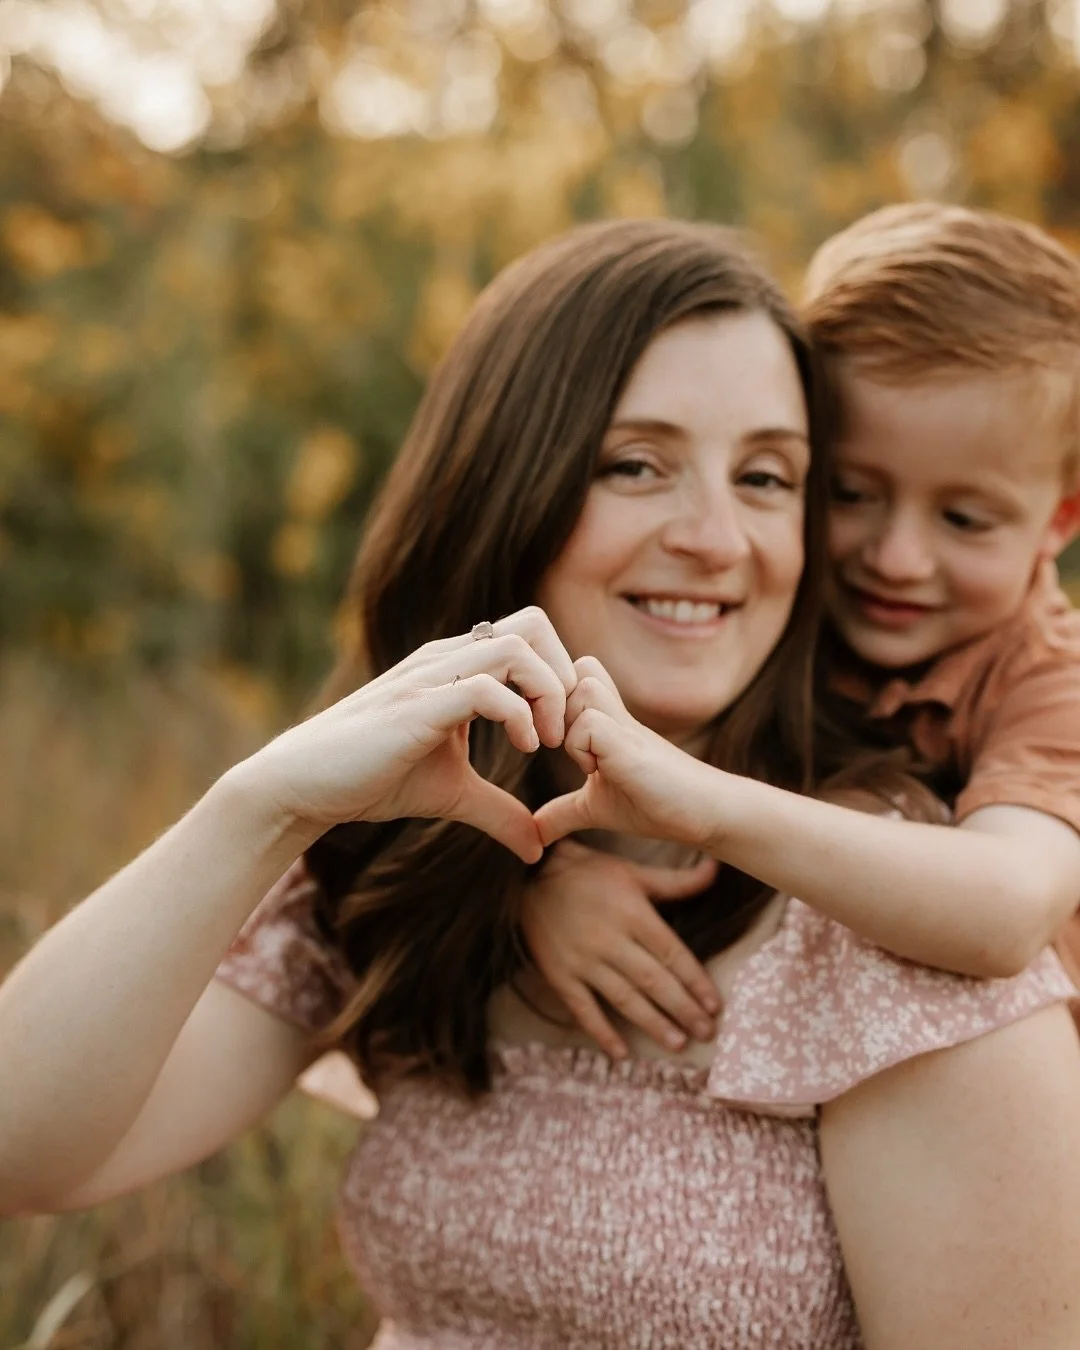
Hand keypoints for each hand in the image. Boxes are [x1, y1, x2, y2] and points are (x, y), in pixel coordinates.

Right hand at [245, 607, 576, 862]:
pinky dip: (518, 714)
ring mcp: (431, 677)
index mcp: (458, 666)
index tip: (564, 732)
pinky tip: (522, 747)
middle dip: (564, 674)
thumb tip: (538, 847)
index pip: (530, 636)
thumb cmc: (372, 779)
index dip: (561, 677)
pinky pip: (484, 687)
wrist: (305, 785)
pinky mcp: (417, 705)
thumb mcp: (453, 794)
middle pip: (533, 624)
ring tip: (544, 742)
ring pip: (516, 647)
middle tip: (563, 730)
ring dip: (548, 692)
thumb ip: (499, 812)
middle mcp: (448, 659)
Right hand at [521, 840, 720, 1059]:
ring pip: (624, 998)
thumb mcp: (633, 872)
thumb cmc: (589, 873)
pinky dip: (602, 1032)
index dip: (695, 980)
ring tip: (677, 1044)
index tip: (715, 1005)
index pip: (671, 953)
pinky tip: (621, 1053)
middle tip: (706, 1033)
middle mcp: (609, 940)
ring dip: (652, 1023)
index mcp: (632, 914)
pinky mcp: (560, 975)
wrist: (529, 877)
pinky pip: (583, 1009)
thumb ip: (677, 880)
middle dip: (682, 1009)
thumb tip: (716, 866)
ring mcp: (583, 961)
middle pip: (653, 980)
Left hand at [533, 657, 724, 851]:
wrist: (705, 813)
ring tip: (585, 761)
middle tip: (560, 745)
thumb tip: (534, 832)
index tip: (550, 731)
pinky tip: (598, 772)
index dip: (555, 694)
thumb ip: (564, 812)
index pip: (576, 673)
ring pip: (580, 688)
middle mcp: (615, 714)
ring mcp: (624, 726)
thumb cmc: (656, 804)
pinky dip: (581, 749)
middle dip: (556, 704)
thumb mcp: (597, 807)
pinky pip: (589, 725)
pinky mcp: (630, 745)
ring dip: (569, 724)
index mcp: (605, 720)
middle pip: (574, 670)